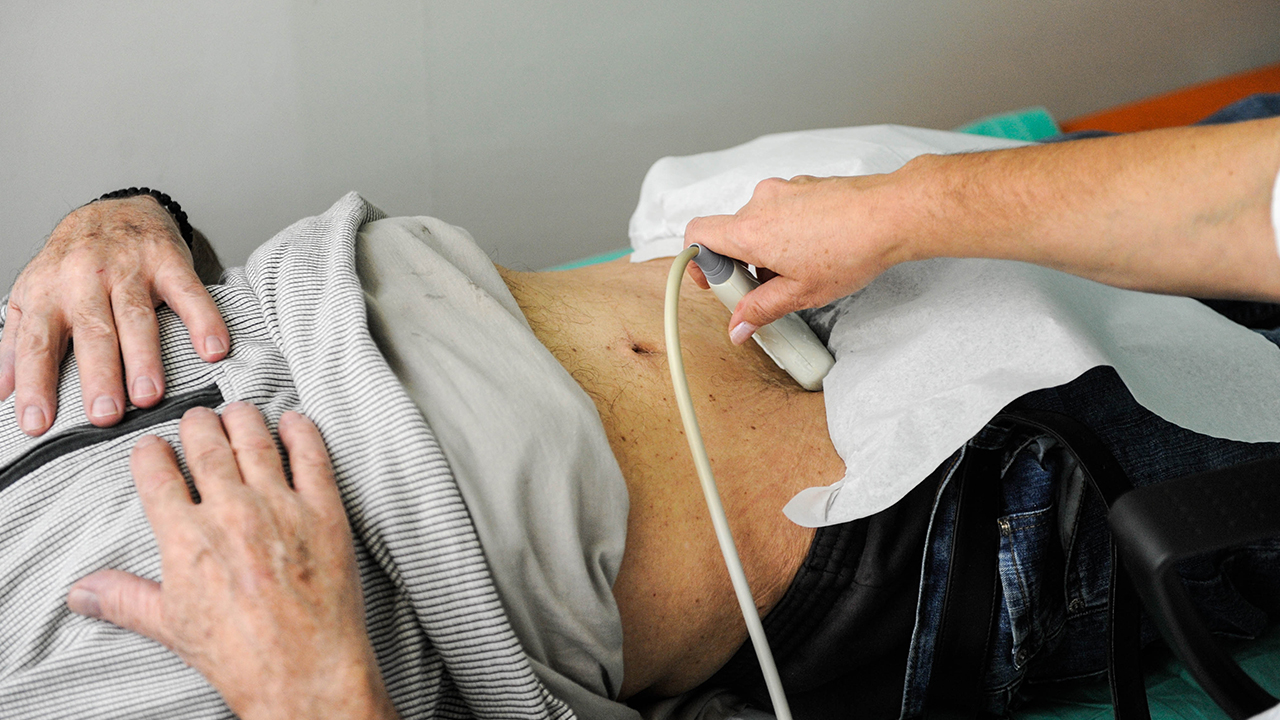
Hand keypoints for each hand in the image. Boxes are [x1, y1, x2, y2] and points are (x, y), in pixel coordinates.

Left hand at [1, 196, 228, 434]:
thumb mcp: (33, 297)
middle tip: (105, 416)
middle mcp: (85, 279)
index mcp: (48, 294)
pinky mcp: (168, 260)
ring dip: (144, 357)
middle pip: (92, 332)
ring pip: (136, 317)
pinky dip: (204, 320)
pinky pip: (189, 293)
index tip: (38, 424)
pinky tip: (213, 349)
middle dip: (99, 375)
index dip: (36, 384)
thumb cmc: (72, 264)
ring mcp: (129, 268)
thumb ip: (16, 344)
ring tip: (149, 396)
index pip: (37, 344)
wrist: (112, 208)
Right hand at [66, 404, 398, 719]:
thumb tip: (82, 591)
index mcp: (187, 537)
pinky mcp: (324, 511)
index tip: (153, 446)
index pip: (158, 473)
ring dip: (243, 419)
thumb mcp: (171, 625)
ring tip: (238, 412)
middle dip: (197, 425)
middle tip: (197, 420)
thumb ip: (125, 599)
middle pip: (206, 445)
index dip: (152, 453)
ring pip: (256, 440)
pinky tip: (296, 422)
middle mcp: (232, 512)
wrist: (303, 671)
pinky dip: (302, 432)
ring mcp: (281, 507)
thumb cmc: (240, 653)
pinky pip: (312, 455)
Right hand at [684, 173, 912, 342]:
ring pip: (759, 224)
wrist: (892, 214)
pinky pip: (781, 211)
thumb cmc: (850, 250)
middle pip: (730, 234)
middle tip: (763, 290)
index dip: (697, 262)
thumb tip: (739, 327)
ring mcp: (784, 190)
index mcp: (750, 230)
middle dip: (740, 265)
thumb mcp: (800, 293)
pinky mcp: (805, 187)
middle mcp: (760, 203)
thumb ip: (761, 310)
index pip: (697, 235)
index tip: (715, 282)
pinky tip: (815, 253)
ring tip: (797, 274)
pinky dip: (786, 233)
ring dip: (766, 251)